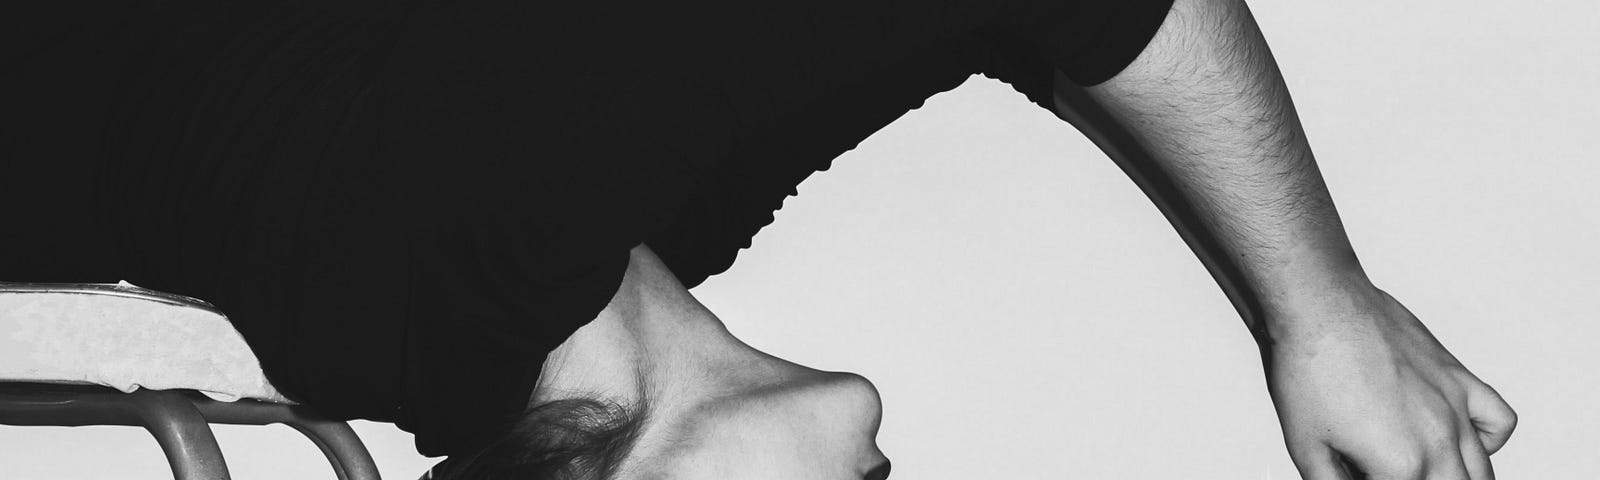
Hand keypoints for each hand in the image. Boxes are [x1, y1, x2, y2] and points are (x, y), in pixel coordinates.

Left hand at [1262, 288, 1516, 479]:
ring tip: (1423, 471)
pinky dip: (1490, 440)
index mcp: (1402, 467)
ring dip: (1456, 478)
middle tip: (1388, 470)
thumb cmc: (1307, 372)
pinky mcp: (1458, 378)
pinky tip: (1458, 441)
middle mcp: (1439, 441)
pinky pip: (1500, 420)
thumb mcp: (1306, 449)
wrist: (1319, 309)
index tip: (1362, 474)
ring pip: (1481, 470)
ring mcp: (1454, 407)